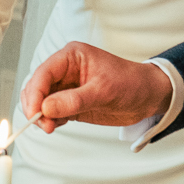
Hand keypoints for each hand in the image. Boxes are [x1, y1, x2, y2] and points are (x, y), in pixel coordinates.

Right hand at [21, 42, 171, 132]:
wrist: (148, 96)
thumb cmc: (131, 83)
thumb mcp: (104, 91)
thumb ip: (75, 100)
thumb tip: (47, 108)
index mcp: (71, 56)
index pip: (43, 73)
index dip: (35, 93)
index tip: (35, 112)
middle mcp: (65, 70)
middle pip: (36, 87)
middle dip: (35, 106)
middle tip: (44, 124)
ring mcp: (66, 87)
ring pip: (40, 101)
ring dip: (41, 116)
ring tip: (52, 126)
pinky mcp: (69, 103)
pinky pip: (50, 112)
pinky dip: (49, 120)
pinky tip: (58, 124)